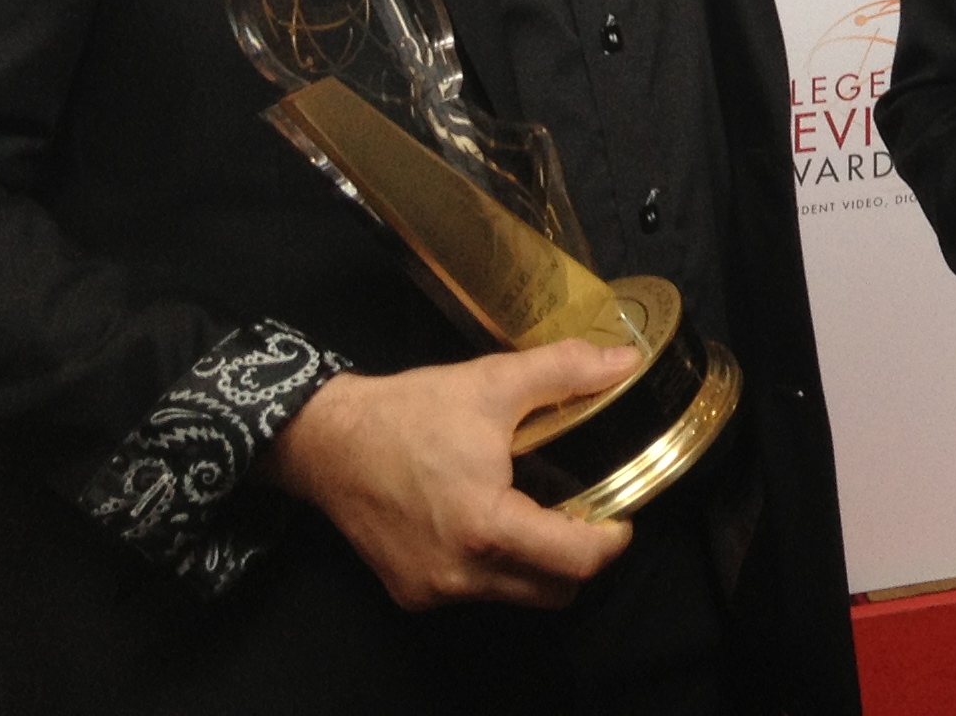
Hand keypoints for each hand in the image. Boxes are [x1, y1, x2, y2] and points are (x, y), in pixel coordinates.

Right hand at [262, 339, 640, 611]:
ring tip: (536, 510)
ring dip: (536, 563)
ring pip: (515, 595)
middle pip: (553, 591)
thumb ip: (566, 372)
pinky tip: (487, 521)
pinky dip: (494, 567)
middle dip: (578, 557)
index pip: (575, 561)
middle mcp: (460, 574)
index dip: (611, 539)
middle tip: (582, 510)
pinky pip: (474, 593)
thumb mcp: (492, 381)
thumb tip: (627, 360)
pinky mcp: (409, 592)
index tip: (620, 511)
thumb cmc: (411, 412)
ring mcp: (432, 590)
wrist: (328, 442)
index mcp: (486, 527)